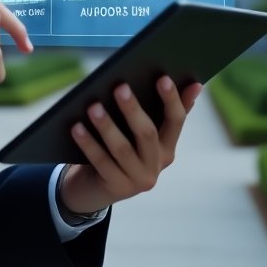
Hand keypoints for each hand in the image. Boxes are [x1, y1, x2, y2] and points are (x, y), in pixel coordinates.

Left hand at [59, 77, 202, 214]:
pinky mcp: (116, 188)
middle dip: (133, 109)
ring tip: (93, 106)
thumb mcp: (137, 131)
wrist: (94, 188)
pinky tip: (76, 127)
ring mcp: (138, 180)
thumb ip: (157, 109)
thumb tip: (190, 82)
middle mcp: (157, 164)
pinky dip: (88, 143)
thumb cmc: (118, 147)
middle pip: (147, 133)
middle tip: (119, 87)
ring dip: (107, 126)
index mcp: (166, 146)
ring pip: (122, 149)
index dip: (171, 100)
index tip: (163, 77)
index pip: (175, 120)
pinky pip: (101, 162)